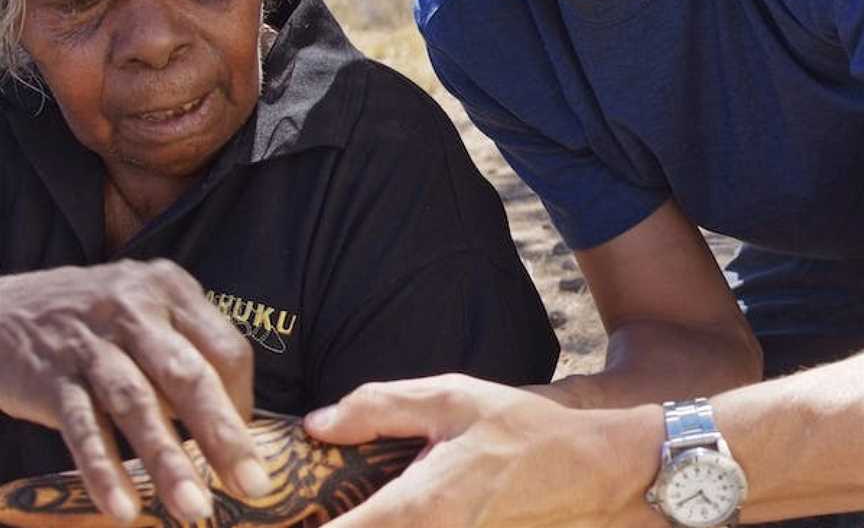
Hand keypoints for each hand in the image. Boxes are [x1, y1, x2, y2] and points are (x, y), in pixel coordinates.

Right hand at [0, 260, 270, 523]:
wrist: (3, 310)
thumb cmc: (99, 319)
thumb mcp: (148, 311)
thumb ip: (189, 351)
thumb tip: (235, 422)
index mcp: (172, 290)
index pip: (226, 349)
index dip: (242, 400)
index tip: (247, 443)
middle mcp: (136, 310)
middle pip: (189, 376)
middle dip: (224, 435)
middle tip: (252, 484)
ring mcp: (91, 344)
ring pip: (138, 405)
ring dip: (169, 461)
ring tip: (194, 507)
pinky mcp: (51, 378)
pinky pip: (83, 429)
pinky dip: (105, 470)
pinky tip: (125, 509)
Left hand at [304, 373, 667, 527]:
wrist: (590, 471)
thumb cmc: (521, 430)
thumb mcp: (450, 399)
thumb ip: (377, 408)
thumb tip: (316, 425)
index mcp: (417, 509)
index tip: (258, 523)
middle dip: (314, 527)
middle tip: (281, 514)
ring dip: (354, 524)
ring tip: (322, 508)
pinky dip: (380, 525)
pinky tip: (372, 507)